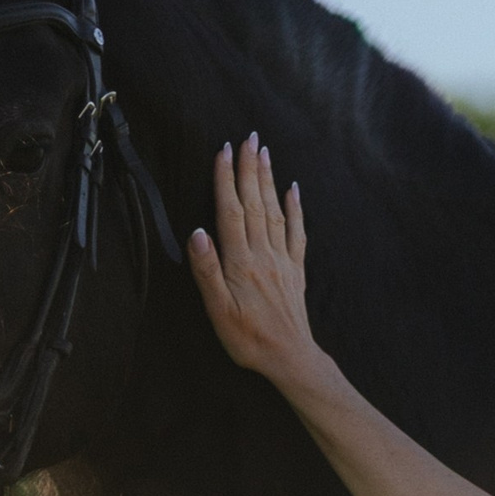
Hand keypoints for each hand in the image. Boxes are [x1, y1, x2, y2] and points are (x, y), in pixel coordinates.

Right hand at [189, 137, 325, 393]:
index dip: (226, 179)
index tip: (223, 150)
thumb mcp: (218, 310)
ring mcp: (282, 260)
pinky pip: (297, 233)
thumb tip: (197, 232)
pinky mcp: (296, 270)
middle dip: (249, 168)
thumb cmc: (248, 339)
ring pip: (275, 211)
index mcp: (240, 262)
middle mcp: (263, 254)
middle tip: (248, 137)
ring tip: (264, 152)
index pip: (231, 211)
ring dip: (268, 180)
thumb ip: (207, 270)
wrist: (291, 358)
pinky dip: (295, 208)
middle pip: (255, 203)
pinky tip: (293, 188)